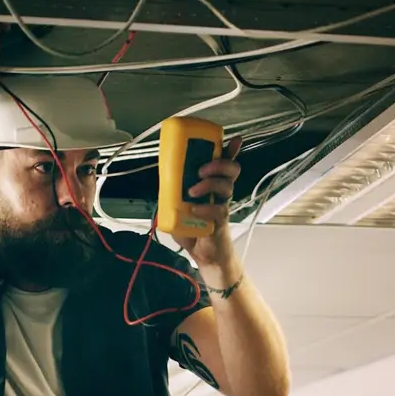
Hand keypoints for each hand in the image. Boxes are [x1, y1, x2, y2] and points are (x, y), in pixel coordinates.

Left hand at [174, 136, 242, 268]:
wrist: (203, 255)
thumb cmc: (193, 229)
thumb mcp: (178, 207)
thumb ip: (173, 193)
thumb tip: (161, 179)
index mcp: (213, 186)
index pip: (225, 164)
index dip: (230, 151)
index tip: (233, 139)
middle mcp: (221, 193)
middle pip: (231, 170)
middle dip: (218, 164)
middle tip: (201, 170)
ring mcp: (222, 206)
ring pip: (226, 187)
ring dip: (209, 184)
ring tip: (192, 191)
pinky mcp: (220, 222)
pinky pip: (219, 210)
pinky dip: (205, 208)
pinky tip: (195, 209)